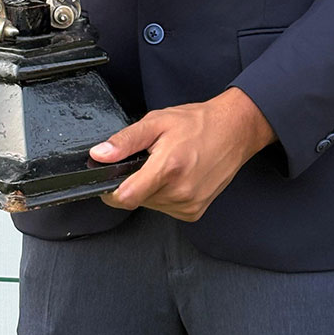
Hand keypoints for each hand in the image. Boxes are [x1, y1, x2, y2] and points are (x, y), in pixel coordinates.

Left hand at [92, 88, 274, 221]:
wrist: (234, 130)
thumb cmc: (197, 123)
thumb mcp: (157, 122)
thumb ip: (125, 141)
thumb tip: (99, 155)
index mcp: (167, 168)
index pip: (125, 198)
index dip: (111, 190)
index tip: (112, 178)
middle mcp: (180, 192)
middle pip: (137, 200)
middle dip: (135, 182)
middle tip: (150, 160)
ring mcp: (189, 205)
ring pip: (151, 205)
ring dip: (151, 189)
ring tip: (168, 165)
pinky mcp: (195, 212)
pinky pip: (167, 209)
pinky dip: (165, 195)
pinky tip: (177, 176)